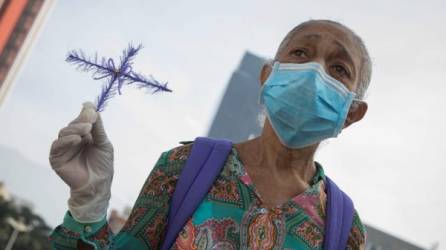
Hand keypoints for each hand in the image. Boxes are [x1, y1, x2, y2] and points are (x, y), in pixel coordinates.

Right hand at [49, 102, 113, 222]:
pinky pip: (57, 145)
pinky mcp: (56, 158)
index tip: (89, 106)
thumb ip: (98, 128)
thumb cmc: (103, 166)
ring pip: (64, 132)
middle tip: (90, 121)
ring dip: (75, 129)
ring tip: (86, 130)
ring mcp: (64, 148)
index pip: (82, 120)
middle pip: (73, 124)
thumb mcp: (103, 144)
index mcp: (85, 136)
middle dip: (81, 121)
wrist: (98, 185)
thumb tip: (92, 108)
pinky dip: (66, 140)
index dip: (85, 113)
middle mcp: (73, 140)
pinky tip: (77, 140)